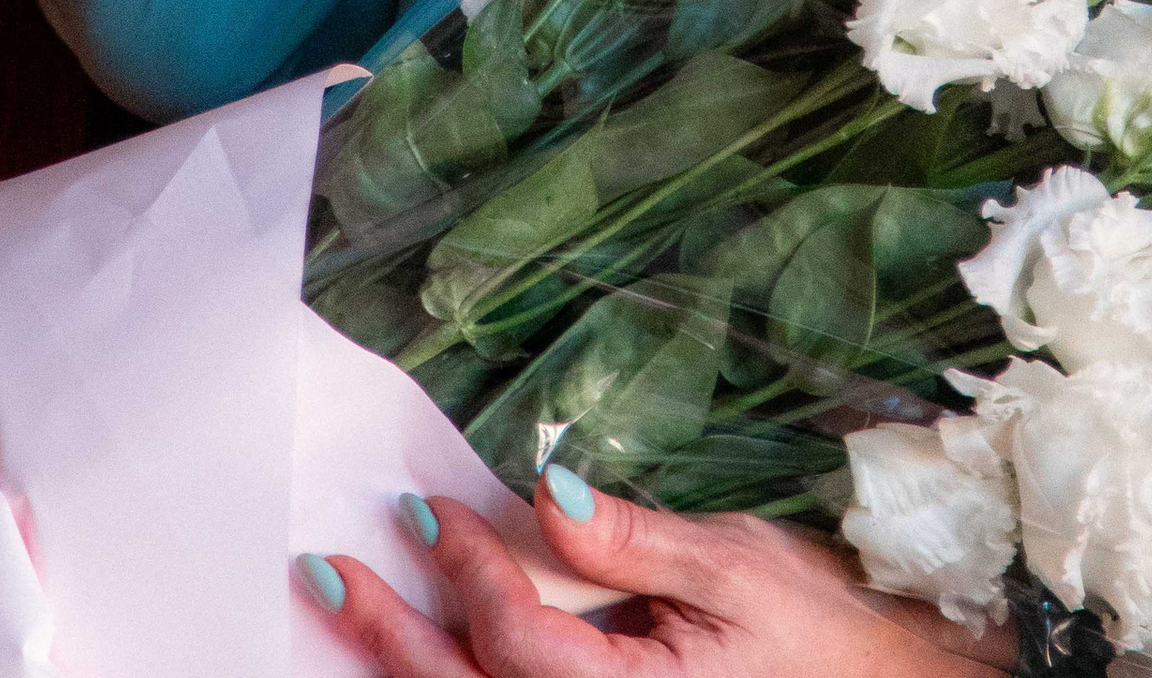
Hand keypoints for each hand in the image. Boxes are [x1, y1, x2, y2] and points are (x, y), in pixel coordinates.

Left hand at [303, 466, 1014, 677]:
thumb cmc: (825, 629)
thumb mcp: (738, 567)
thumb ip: (636, 540)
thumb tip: (550, 491)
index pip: (518, 641)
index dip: (467, 572)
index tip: (426, 508)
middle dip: (393, 635)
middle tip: (327, 572)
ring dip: (409, 666)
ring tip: (347, 608)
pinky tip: (421, 652)